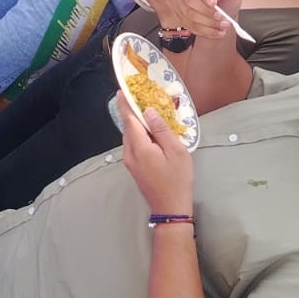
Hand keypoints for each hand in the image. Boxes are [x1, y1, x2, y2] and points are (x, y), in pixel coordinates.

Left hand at [119, 95, 194, 213]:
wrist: (170, 207)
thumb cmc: (177, 179)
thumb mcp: (176, 151)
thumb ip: (161, 130)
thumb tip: (149, 111)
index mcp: (139, 147)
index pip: (129, 119)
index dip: (125, 103)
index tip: (121, 90)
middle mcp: (129, 153)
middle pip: (128, 127)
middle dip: (131, 111)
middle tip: (139, 96)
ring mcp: (130, 161)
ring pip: (130, 136)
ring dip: (136, 123)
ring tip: (147, 111)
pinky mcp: (134, 166)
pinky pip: (133, 144)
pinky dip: (139, 134)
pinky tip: (150, 131)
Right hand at [178, 0, 238, 39]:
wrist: (225, 11)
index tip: (214, 2)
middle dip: (205, 10)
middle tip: (220, 16)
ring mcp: (182, 2)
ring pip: (188, 14)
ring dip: (207, 22)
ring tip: (222, 25)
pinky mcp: (182, 16)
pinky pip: (190, 26)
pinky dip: (205, 31)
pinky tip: (217, 31)